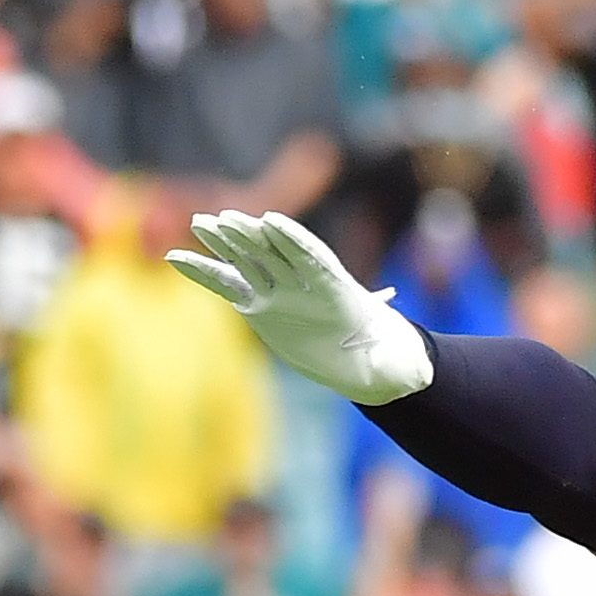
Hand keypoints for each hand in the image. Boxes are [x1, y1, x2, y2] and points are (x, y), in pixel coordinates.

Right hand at [166, 210, 434, 404]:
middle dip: (254, 236)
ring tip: (199, 223)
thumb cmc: (386, 359)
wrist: (365, 361)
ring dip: (225, 243)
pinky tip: (176, 260)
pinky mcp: (260, 307)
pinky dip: (204, 273)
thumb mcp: (396, 367)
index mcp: (338, 291)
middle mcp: (305, 285)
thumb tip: (419, 377)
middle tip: (227, 218)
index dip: (294, 242)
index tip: (273, 224)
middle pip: (277, 253)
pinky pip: (228, 286)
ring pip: (249, 261)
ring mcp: (280, 293)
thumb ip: (400, 368)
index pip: (314, 260)